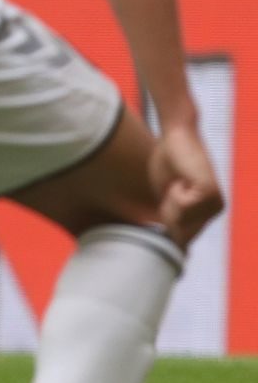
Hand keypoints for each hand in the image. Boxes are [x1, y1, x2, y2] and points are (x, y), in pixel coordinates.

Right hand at [149, 125, 224, 246]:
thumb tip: (176, 247)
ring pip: (180, 219)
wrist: (176, 136)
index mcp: (207, 211)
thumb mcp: (166, 196)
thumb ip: (173, 218)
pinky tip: (182, 178)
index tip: (172, 192)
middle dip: (168, 211)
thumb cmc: (168, 161)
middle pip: (179, 230)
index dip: (169, 220)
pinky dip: (174, 193)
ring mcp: (215, 202)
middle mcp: (216, 209)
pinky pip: (182, 206)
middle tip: (173, 185)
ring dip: (170, 201)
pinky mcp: (210, 193)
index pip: (183, 235)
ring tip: (178, 181)